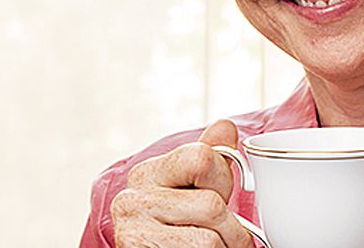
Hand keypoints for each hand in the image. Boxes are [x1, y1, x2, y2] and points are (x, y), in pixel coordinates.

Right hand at [111, 120, 254, 246]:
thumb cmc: (179, 229)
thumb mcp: (192, 189)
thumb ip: (209, 157)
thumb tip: (226, 126)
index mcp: (147, 173)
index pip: (202, 158)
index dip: (223, 180)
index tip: (220, 196)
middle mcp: (131, 199)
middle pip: (212, 205)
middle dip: (232, 226)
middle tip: (227, 235)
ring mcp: (132, 231)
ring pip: (210, 238)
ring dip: (225, 247)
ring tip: (216, 247)